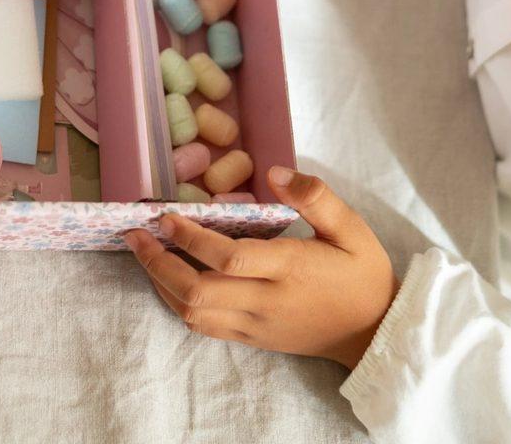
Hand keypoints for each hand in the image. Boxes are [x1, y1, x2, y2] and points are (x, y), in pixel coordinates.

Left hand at [124, 167, 399, 369]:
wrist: (374, 331)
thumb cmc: (362, 272)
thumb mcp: (351, 227)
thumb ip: (315, 197)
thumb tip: (274, 172)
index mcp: (290, 269)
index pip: (229, 257)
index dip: (192, 238)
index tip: (167, 216)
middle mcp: (266, 301)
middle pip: (198, 291)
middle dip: (160, 262)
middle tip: (136, 235)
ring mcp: (256, 324)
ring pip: (194, 313)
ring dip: (161, 283)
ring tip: (142, 253)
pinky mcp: (252, 338)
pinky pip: (204, 327)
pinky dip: (177, 304)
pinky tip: (167, 280)